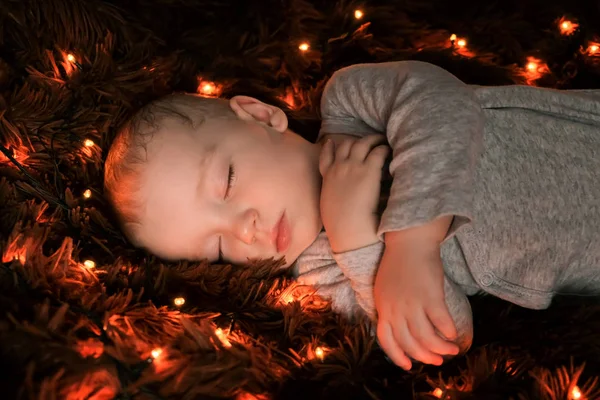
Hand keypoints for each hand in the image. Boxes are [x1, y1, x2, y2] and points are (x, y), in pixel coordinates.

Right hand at [318, 134, 389, 252]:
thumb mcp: (328, 206)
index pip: (325, 157)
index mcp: (327, 178)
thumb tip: (340, 196)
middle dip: (356, 141)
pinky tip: (388, 151)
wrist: (348, 229)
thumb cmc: (340, 225)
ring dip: (373, 140)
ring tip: (381, 140)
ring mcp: (353, 167)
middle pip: (346, 145)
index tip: (332, 142)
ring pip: (363, 144)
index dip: (329, 147)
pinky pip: (377, 152)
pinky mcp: (369, 170)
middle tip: (367, 141)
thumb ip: (332, 194)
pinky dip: (383, 149)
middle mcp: (339, 168)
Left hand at [374, 224, 458, 369]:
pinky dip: (448, 331)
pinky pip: (441, 322)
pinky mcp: (431, 296)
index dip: (397, 356)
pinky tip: (453, 333)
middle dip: (424, 356)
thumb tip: (399, 328)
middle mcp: (396, 309)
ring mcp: (413, 303)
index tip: (409, 366)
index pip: (386, 340)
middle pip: (409, 342)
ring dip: (440, 348)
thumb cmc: (398, 264)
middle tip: (436, 361)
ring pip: (426, 337)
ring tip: (450, 350)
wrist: (409, 242)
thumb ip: (389, 308)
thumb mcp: (384, 289)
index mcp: (383, 307)